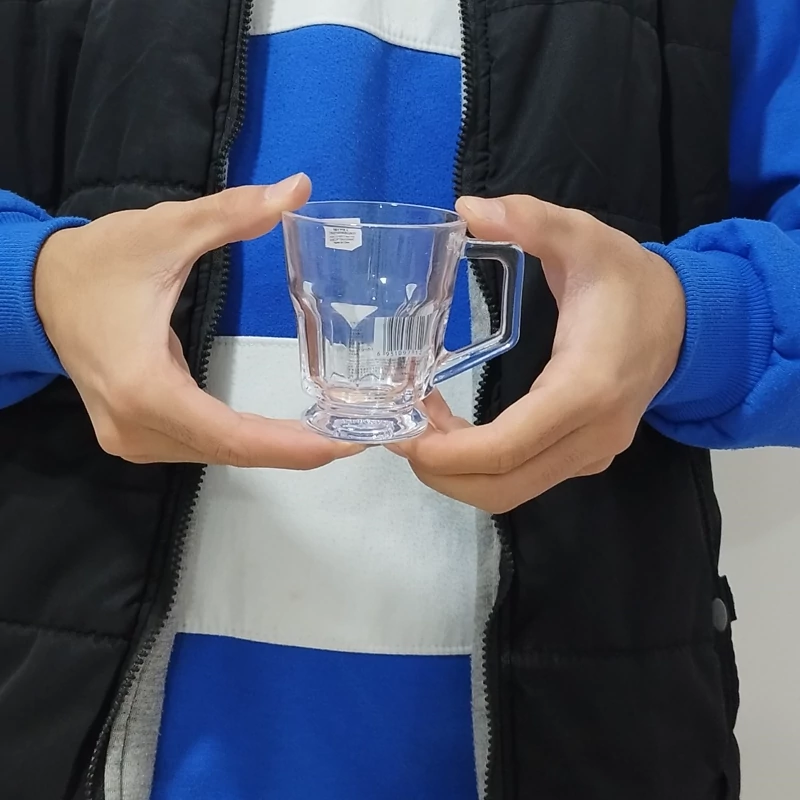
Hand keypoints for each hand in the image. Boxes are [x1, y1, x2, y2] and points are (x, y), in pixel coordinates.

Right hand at [35, 174, 361, 467]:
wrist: (38, 288)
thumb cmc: (98, 261)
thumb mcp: (165, 231)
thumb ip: (232, 214)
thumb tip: (299, 189)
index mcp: (144, 387)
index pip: (233, 436)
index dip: (293, 446)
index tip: (345, 443)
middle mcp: (137, 428)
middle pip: (231, 452)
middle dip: (295, 448)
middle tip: (356, 435)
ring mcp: (132, 439)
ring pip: (218, 454)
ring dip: (274, 448)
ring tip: (330, 432)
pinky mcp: (135, 435)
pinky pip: (202, 446)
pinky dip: (245, 441)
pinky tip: (282, 431)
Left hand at [392, 194, 685, 512]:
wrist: (685, 320)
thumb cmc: (630, 280)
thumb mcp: (583, 236)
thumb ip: (529, 220)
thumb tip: (467, 209)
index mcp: (585, 388)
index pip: (508, 446)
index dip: (447, 452)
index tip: (402, 433)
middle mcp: (590, 436)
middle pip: (501, 488)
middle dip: (439, 471)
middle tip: (397, 431)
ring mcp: (590, 455)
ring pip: (508, 492)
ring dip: (454, 472)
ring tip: (420, 424)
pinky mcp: (583, 458)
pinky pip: (522, 479)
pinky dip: (478, 467)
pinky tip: (450, 429)